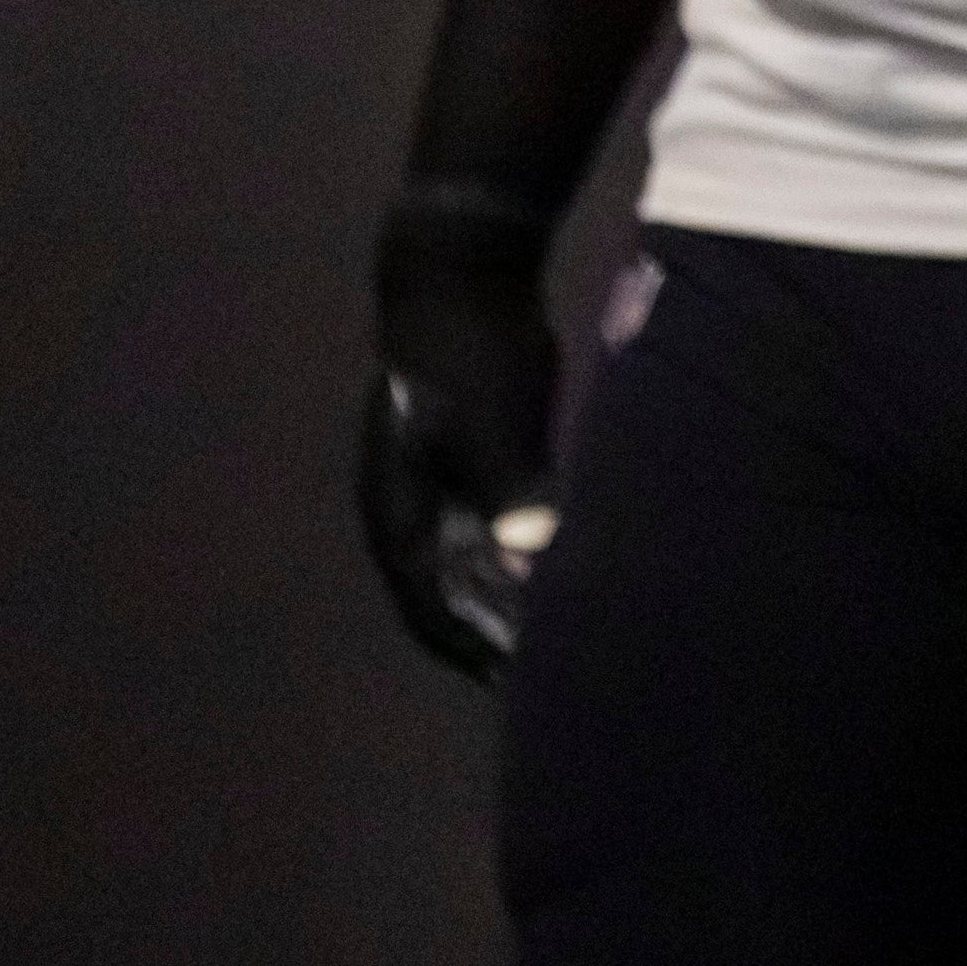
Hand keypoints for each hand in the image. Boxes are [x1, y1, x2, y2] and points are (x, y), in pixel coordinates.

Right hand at [359, 195, 563, 678]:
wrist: (464, 281)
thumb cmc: (468, 354)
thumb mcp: (488, 421)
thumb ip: (508, 489)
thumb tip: (528, 554)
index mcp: (401, 513)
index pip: (427, 605)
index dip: (467, 645)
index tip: (509, 684)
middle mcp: (416, 512)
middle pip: (451, 595)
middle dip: (494, 633)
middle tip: (547, 675)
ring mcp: (444, 487)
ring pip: (476, 566)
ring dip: (510, 601)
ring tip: (560, 639)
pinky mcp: (479, 464)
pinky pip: (499, 530)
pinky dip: (525, 558)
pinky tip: (566, 576)